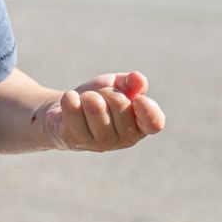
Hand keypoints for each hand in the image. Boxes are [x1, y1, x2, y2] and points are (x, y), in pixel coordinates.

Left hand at [38, 72, 166, 151]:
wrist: (67, 108)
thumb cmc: (99, 97)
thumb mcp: (118, 86)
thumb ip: (130, 83)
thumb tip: (138, 79)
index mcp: (141, 125)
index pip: (154, 123)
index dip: (148, 110)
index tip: (138, 99)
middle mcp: (124, 139)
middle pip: (119, 103)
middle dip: (107, 91)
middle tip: (100, 97)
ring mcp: (99, 143)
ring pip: (95, 106)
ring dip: (88, 95)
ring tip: (86, 101)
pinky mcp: (75, 140)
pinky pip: (73, 109)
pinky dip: (70, 97)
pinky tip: (71, 102)